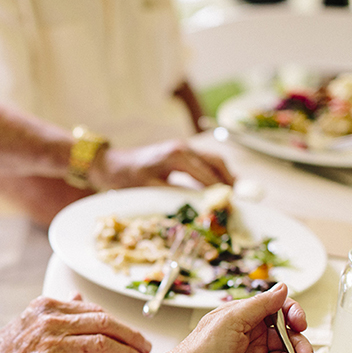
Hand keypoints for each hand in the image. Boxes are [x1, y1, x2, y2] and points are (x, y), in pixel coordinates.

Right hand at [0, 294, 151, 352]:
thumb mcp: (28, 322)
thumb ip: (57, 310)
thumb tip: (80, 297)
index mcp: (46, 307)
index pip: (95, 310)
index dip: (120, 324)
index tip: (135, 336)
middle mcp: (49, 322)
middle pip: (104, 324)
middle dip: (131, 337)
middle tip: (146, 349)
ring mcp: (49, 347)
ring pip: (102, 346)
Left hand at [91, 140, 235, 190]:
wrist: (111, 164)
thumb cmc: (125, 177)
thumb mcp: (148, 188)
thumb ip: (174, 194)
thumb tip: (198, 204)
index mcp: (176, 155)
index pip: (207, 175)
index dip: (220, 191)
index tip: (231, 204)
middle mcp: (183, 147)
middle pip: (216, 162)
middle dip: (230, 180)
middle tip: (240, 199)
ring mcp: (182, 147)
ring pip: (213, 160)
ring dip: (225, 175)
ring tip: (234, 194)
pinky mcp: (180, 152)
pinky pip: (204, 161)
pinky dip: (214, 172)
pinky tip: (218, 186)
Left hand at [163, 282, 312, 352]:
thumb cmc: (200, 351)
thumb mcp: (231, 319)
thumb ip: (260, 304)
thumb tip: (281, 288)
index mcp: (246, 320)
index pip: (280, 312)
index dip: (294, 316)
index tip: (300, 323)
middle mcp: (253, 340)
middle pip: (290, 338)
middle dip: (300, 346)